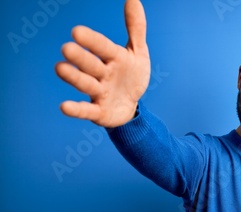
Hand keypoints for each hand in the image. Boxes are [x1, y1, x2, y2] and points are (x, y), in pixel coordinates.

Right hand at [55, 0, 149, 127]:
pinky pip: (87, 111)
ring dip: (74, 78)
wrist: (132, 105)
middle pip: (91, 65)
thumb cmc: (131, 76)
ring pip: (86, 84)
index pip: (103, 47)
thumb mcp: (138, 53)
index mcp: (113, 58)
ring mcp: (99, 93)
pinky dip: (76, 109)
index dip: (92, 41)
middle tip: (68, 48)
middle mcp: (102, 74)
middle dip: (81, 57)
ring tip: (60, 68)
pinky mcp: (98, 112)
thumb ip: (135, 28)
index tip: (77, 31)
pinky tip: (64, 106)